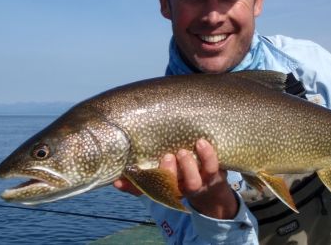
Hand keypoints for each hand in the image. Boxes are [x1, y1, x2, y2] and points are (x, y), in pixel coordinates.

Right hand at [113, 139, 237, 218]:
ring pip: (192, 181)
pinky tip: (201, 142)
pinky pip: (212, 166)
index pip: (144, 189)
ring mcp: (197, 182)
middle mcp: (179, 188)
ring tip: (182, 151)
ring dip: (187, 167)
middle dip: (167, 173)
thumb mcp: (163, 172)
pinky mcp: (213, 173)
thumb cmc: (181, 172)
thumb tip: (117, 170)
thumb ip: (141, 171)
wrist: (213, 186)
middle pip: (171, 188)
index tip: (119, 179)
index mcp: (164, 188)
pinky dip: (207, 155)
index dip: (131, 186)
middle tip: (166, 157)